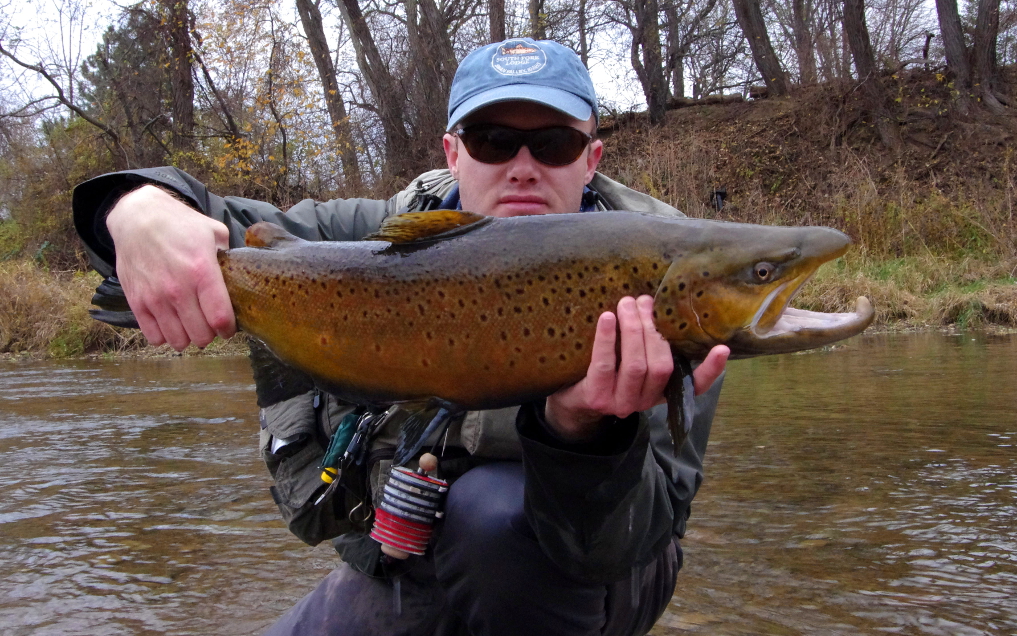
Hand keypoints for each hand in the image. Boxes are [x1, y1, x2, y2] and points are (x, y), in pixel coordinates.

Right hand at [106, 185, 235, 349]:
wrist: (137, 217)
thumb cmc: (179, 224)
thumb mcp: (213, 232)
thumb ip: (229, 256)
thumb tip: (242, 273)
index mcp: (202, 271)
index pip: (220, 318)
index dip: (228, 329)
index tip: (229, 327)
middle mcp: (178, 288)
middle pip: (201, 335)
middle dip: (210, 335)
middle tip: (209, 325)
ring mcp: (155, 297)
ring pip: (178, 340)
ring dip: (188, 338)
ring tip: (190, 325)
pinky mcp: (136, 301)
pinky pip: (154, 337)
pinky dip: (164, 336)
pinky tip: (170, 324)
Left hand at [544, 295, 728, 440]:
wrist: (571, 399)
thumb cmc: (607, 370)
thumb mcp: (633, 361)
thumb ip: (649, 343)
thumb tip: (653, 302)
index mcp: (661, 393)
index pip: (694, 387)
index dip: (710, 370)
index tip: (722, 348)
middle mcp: (645, 402)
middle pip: (660, 365)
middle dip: (653, 329)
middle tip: (644, 302)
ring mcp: (621, 403)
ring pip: (636, 365)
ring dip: (633, 329)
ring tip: (626, 304)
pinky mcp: (596, 398)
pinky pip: (603, 364)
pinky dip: (606, 338)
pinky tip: (607, 317)